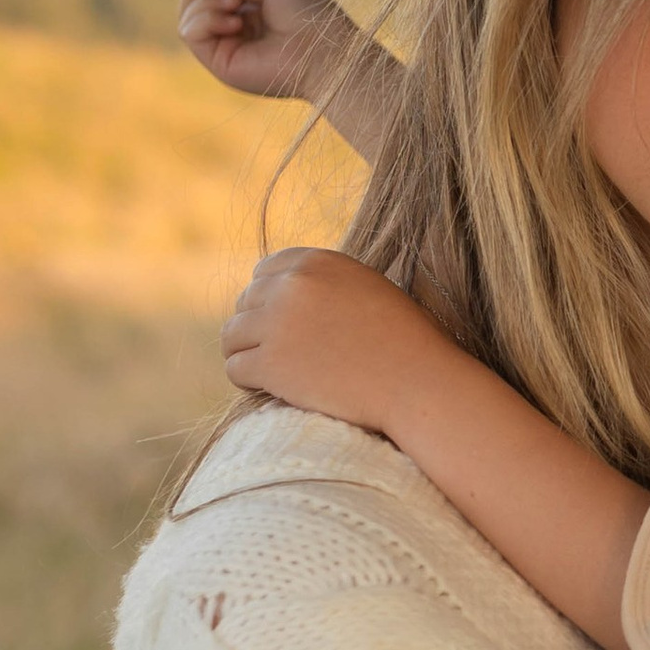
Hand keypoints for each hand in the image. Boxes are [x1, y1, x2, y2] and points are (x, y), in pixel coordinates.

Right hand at [182, 0, 355, 104]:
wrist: (323, 49)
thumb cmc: (308, 15)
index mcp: (249, 14)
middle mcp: (235, 34)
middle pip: (191, 7)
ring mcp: (227, 50)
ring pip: (187, 20)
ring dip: (206, 4)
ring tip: (236, 6)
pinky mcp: (220, 65)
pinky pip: (191, 35)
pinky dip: (205, 19)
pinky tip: (234, 22)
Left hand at [223, 246, 450, 437]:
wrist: (416, 383)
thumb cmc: (406, 342)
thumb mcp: (367, 289)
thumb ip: (327, 284)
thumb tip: (288, 295)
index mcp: (318, 261)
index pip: (265, 270)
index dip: (269, 297)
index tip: (282, 321)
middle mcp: (292, 286)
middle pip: (245, 302)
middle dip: (257, 327)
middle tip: (279, 353)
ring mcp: (278, 324)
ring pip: (232, 336)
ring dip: (245, 353)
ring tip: (269, 371)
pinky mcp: (271, 364)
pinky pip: (235, 368)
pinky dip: (248, 381)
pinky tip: (272, 388)